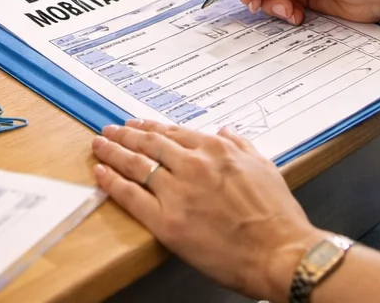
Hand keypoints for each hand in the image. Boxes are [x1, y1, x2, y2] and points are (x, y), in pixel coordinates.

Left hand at [92, 119, 322, 300]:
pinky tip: (101, 174)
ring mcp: (178, 193)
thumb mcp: (264, 167)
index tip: (137, 124)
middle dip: (125, 135)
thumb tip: (227, 131)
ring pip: (136, 165)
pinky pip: (131, 197)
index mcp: (216, 151)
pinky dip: (113, 183)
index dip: (151, 128)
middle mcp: (193, 166)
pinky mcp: (167, 222)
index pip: (173, 133)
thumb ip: (241, 146)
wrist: (280, 254)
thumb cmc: (277, 217)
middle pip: (149, 144)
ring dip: (113, 152)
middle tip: (110, 130)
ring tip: (99, 146)